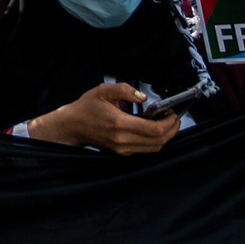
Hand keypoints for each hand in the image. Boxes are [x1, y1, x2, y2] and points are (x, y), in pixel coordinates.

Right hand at [29, 82, 178, 153]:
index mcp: (119, 124)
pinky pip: (145, 149)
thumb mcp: (102, 90)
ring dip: (164, 136)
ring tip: (164, 122)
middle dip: (171, 129)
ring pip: (154, 147)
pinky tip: (151, 128)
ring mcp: (122, 149)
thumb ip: (125, 90)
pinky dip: (154, 140)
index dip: (169, 122)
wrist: (71, 126)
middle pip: (159, 141)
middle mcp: (122, 140)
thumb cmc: (86, 107)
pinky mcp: (121, 153)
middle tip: (173, 117)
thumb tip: (143, 97)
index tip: (172, 112)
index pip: (155, 130)